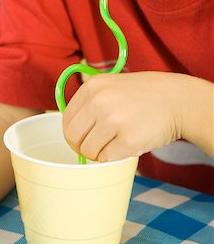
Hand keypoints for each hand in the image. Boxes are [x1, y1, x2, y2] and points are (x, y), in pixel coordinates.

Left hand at [63, 71, 183, 161]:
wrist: (176, 100)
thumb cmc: (143, 94)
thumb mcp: (111, 85)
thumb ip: (91, 102)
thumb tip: (71, 130)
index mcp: (92, 86)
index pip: (67, 120)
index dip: (73, 134)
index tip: (81, 139)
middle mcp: (99, 101)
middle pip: (74, 138)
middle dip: (83, 146)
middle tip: (96, 147)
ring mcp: (113, 120)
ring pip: (89, 151)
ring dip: (100, 152)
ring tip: (115, 143)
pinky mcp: (128, 139)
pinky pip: (107, 158)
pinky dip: (114, 157)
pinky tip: (126, 145)